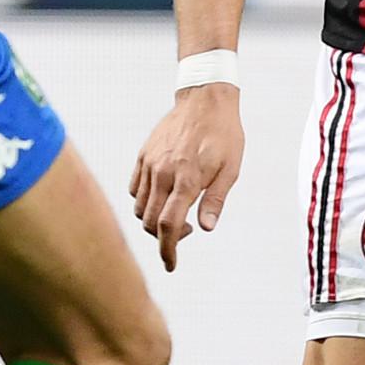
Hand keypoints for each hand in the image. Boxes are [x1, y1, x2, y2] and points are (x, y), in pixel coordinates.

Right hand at [131, 85, 246, 271]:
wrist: (205, 99)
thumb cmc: (223, 134)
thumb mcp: (231, 168)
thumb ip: (215, 199)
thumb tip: (206, 228)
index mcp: (185, 179)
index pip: (169, 225)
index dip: (168, 250)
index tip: (171, 265)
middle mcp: (162, 173)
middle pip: (150, 220)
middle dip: (164, 237)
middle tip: (187, 231)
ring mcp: (149, 163)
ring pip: (139, 206)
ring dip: (153, 220)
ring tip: (176, 212)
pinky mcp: (143, 155)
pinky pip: (134, 188)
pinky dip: (143, 201)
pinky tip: (162, 196)